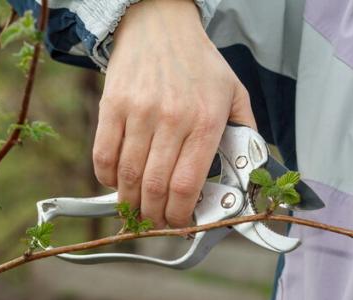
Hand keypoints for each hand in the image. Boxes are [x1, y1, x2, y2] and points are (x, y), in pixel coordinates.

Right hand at [93, 0, 255, 227]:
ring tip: (137, 210)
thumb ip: (244, 133)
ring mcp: (139, 112)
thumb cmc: (199, 63)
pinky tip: (117, 184)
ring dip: (130, 203)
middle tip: (157, 223)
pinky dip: (108, 179)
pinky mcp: (112, 106)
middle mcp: (172, 119)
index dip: (180, 214)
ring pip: (128, 176)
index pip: (188, 184)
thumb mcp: (235, 94)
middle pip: (155, 187)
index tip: (180, 223)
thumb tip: (248, 172)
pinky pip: (104, 155)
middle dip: (155, 217)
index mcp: (206, 121)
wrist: (161, 24)